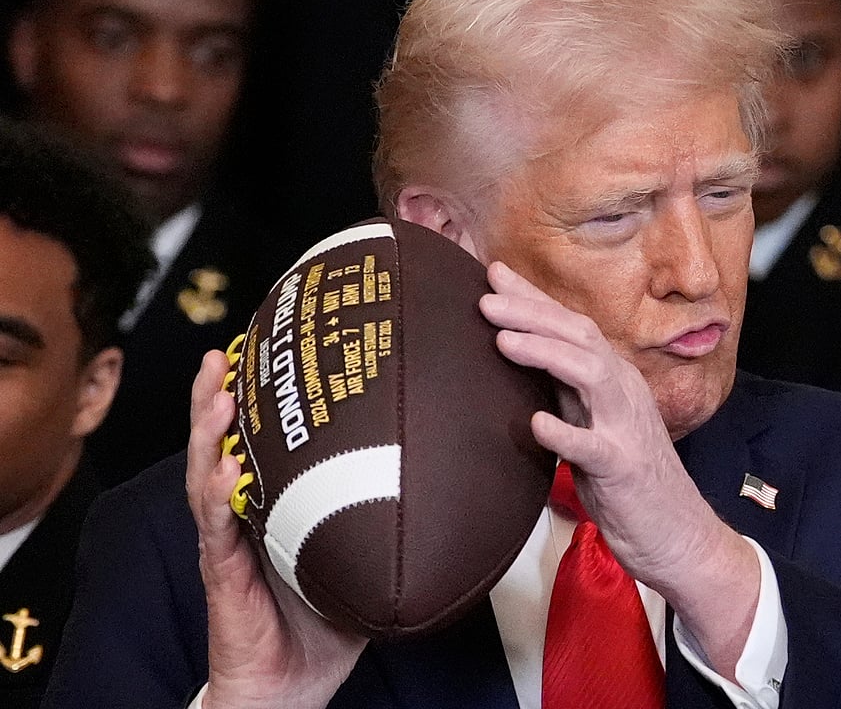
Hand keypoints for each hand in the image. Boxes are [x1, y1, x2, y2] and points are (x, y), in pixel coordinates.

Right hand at [187, 350, 366, 708]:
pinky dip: (218, 497)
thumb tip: (450, 478)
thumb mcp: (362, 553)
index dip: (257, 397)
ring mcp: (228, 539)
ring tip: (218, 391)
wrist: (290, 683)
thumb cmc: (325, 619)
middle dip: (215, 395)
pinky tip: (225, 471)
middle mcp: (243, 511)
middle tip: (225, 351)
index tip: (269, 349)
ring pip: (207, 473)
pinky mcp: (223, 572)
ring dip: (208, 431)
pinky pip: (217, 529)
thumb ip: (388, 515)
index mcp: (273, 501)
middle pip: (220, 442)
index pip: (259, 440)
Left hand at [478, 262, 758, 676]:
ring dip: (545, 353)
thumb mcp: (593, 423)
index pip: (571, 326)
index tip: (494, 272)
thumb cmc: (627, 480)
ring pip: (589, 374)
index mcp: (613, 379)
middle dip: (532, 313)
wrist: (678, 533)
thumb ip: (566, 391)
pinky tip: (536, 423)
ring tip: (503, 341)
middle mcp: (622, 392)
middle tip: (486, 298)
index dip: (534, 298)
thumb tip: (523, 356)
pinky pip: (593, 447)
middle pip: (578, 337)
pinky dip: (565, 433)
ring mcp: (625, 427)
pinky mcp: (623, 467)